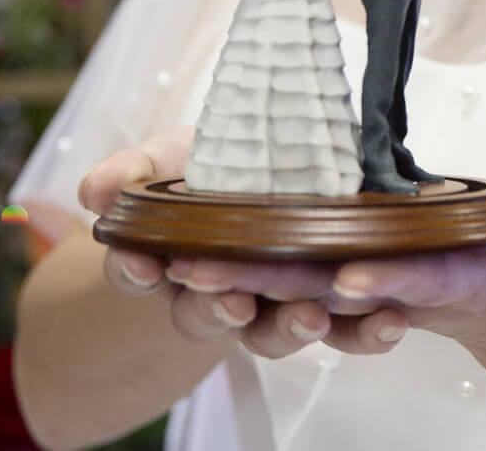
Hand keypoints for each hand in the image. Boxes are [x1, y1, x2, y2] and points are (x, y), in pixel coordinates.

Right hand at [78, 131, 405, 357]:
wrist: (272, 162)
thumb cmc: (214, 159)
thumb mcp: (172, 154)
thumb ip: (134, 169)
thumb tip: (96, 189)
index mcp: (171, 256)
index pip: (139, 272)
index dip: (137, 270)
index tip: (146, 264)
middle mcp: (217, 290)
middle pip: (206, 313)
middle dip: (218, 307)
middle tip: (233, 301)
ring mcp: (272, 301)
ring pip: (272, 331)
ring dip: (290, 327)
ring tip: (313, 317)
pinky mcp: (328, 302)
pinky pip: (345, 328)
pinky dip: (365, 330)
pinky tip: (389, 318)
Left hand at [152, 159, 485, 364]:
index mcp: (459, 279)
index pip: (419, 279)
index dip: (385, 281)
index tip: (346, 279)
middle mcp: (404, 288)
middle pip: (330, 288)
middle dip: (268, 282)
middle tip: (201, 269)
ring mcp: (375, 282)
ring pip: (301, 286)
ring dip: (242, 281)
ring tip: (178, 264)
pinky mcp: (356, 271)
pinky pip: (299, 276)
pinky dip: (251, 271)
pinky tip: (199, 254)